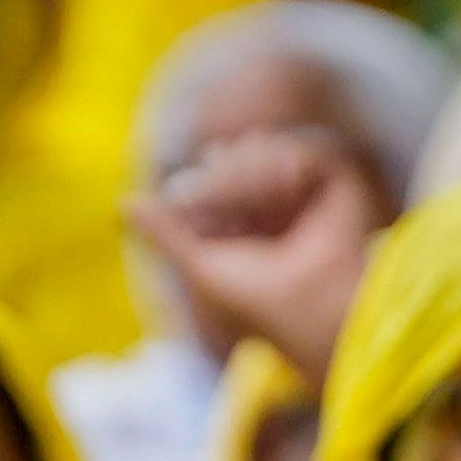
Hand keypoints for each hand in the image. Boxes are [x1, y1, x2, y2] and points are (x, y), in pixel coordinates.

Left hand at [127, 126, 384, 382]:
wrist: (310, 311)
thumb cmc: (258, 304)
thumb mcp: (198, 266)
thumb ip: (165, 234)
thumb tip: (125, 202)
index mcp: (246, 224)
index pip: (209, 178)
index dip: (196, 185)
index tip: (185, 203)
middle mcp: (275, 204)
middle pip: (230, 157)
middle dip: (216, 178)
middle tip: (211, 201)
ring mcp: (305, 191)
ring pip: (259, 149)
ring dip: (244, 174)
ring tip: (253, 208)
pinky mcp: (336, 179)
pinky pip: (296, 148)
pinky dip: (281, 167)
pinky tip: (286, 191)